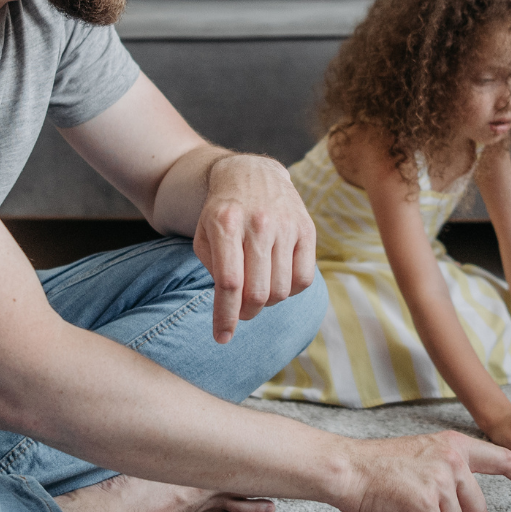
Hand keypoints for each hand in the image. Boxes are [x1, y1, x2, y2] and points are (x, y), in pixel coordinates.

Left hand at [193, 154, 317, 342]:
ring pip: (281, 290)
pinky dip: (290, 291)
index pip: (229, 283)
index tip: (222, 338)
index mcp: (225, 224)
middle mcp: (258, 223)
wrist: (251, 174)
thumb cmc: (222, 214)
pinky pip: (304, 279)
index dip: (226, 317)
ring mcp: (286, 225)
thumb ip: (213, 270)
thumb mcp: (203, 236)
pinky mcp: (307, 229)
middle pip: (257, 292)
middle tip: (241, 312)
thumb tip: (230, 308)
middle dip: (246, 313)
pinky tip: (277, 280)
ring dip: (267, 302)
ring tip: (257, 291)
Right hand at [334, 431, 510, 511]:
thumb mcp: (423, 458)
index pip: (502, 460)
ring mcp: (441, 481)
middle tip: (419, 506)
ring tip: (405, 510)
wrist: (345, 469)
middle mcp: (453, 460)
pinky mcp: (426, 502)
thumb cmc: (377, 469)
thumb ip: (451, 475)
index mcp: (454, 446)